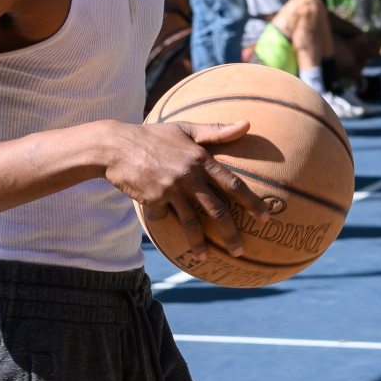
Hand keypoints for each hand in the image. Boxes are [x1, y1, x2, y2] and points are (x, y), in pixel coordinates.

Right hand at [102, 120, 273, 259]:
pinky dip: (167, 223)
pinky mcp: (154, 199)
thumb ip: (216, 131)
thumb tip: (248, 123)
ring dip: (200, 243)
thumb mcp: (185, 129)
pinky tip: (165, 229)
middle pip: (217, 209)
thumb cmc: (154, 136)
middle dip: (231, 233)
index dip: (250, 202)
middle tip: (241, 250)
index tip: (265, 217)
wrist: (116, 146)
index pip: (232, 183)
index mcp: (201, 158)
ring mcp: (171, 188)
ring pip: (192, 222)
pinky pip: (165, 217)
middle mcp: (189, 175)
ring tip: (206, 257)